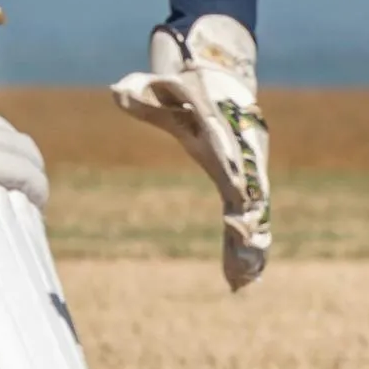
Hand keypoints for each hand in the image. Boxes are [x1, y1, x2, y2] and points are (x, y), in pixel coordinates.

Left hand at [110, 14, 271, 289]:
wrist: (223, 85)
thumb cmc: (188, 89)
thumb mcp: (166, 89)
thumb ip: (144, 95)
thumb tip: (114, 90)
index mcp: (227, 140)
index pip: (235, 167)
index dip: (237, 189)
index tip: (238, 211)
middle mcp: (243, 163)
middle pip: (251, 202)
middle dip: (247, 231)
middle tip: (244, 262)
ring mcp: (248, 179)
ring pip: (254, 220)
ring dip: (248, 251)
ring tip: (241, 283)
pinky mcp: (245, 189)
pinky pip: (248, 224)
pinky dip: (245, 250)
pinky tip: (240, 281)